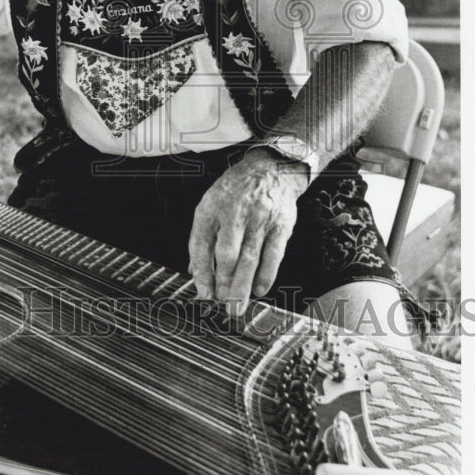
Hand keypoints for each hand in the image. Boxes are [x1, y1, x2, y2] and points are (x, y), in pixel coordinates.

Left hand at [188, 149, 307, 314]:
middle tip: (222, 305)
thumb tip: (194, 272)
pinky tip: (259, 289)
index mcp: (211, 208)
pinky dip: (266, 274)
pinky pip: (273, 254)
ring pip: (250, 258)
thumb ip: (203, 238)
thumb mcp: (212, 204)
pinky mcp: (280, 224)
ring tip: (237, 306)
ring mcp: (259, 219)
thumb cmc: (237, 190)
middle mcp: (234, 213)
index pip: (201, 244)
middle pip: (227, 254)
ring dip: (242, 286)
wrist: (271, 169)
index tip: (203, 293)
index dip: (202, 272)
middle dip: (224, 283)